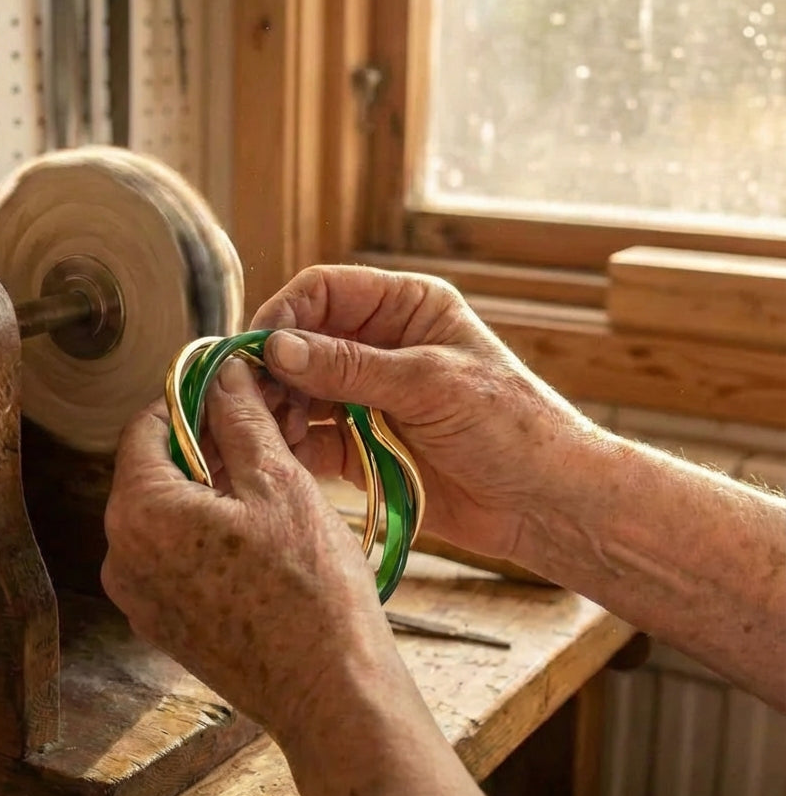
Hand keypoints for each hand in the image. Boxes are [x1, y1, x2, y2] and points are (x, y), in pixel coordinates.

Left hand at [101, 357, 395, 737]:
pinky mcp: (163, 624)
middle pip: (154, 470)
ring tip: (268, 481)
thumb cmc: (310, 590)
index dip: (191, 399)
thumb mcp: (279, 482)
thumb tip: (224, 372)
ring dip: (209, 487)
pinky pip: (174, 556)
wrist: (330, 693)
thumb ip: (241, 418)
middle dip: (205, 444)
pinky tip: (258, 530)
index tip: (230, 392)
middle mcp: (121, 556)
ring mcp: (139, 597)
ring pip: (166, 514)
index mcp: (140, 512)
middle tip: (261, 433)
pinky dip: (206, 531)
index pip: (146, 426)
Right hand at [251, 265, 601, 562]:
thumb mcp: (431, 384)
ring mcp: (367, 398)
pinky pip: (312, 439)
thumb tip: (277, 348)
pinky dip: (292, 445)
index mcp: (405, 308)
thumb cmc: (511, 425)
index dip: (285, 314)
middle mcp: (380, 346)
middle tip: (249, 398)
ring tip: (266, 432)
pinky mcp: (360, 447)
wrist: (546, 503)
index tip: (257, 348)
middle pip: (302, 343)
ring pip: (299, 393)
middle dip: (274, 369)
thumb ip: (351, 367)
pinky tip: (282, 456)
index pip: (325, 291)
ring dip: (278, 409)